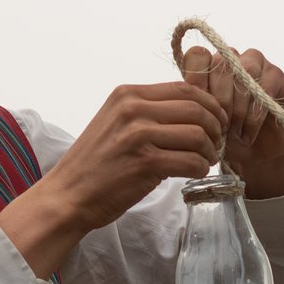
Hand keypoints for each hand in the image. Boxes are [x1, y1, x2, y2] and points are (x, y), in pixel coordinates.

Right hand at [0, 82, 226, 277]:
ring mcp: (138, 135)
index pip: (185, 87)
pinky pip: (191, 161)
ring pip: (198, 134)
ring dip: (209, 150)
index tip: (216, 121)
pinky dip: (201, 169)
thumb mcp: (115, 122)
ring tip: (205, 160)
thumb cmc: (94, 164)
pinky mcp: (144, 164)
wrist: (67, 195)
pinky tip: (195, 173)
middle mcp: (132, 109)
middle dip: (216, 127)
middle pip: (196, 108)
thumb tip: (193, 109)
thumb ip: (147, 111)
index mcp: (127, 94)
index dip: (210, 104)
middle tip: (215, 143)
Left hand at [181, 44, 283, 197]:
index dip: (198, 81)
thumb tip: (187, 98)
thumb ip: (195, 105)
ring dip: (237, 108)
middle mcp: (231, 59)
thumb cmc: (225, 136)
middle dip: (219, 100)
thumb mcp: (204, 123)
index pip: (198, 55)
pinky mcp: (276, 75)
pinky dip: (254, 116)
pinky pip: (264, 87)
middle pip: (221, 64)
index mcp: (208, 66)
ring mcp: (255, 63)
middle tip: (219, 128)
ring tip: (234, 134)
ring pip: (244, 72)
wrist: (255, 154)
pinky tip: (247, 134)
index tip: (200, 110)